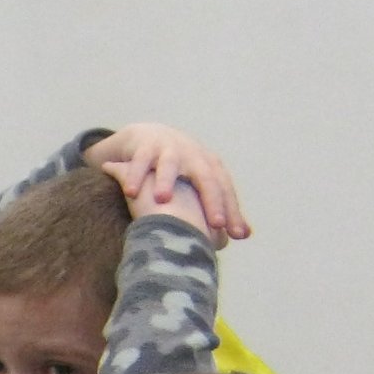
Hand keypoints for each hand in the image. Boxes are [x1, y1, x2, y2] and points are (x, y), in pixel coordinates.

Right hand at [88, 123, 248, 243]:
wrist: (150, 137)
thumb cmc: (180, 170)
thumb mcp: (201, 183)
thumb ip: (220, 207)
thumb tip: (243, 236)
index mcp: (210, 167)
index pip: (225, 190)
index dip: (232, 211)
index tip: (237, 235)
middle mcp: (194, 156)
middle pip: (206, 178)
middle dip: (211, 200)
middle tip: (215, 224)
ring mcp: (169, 149)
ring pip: (170, 164)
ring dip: (167, 181)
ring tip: (162, 199)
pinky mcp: (145, 146)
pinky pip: (140, 161)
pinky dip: (135, 175)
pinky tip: (130, 192)